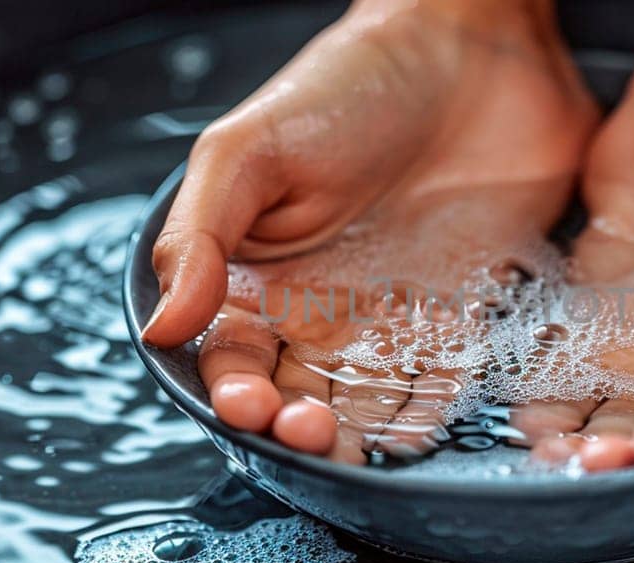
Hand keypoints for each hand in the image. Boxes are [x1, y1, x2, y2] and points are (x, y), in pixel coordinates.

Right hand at [141, 0, 597, 462]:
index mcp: (261, 273)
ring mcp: (398, 312)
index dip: (237, 395)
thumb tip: (163, 327)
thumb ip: (200, 237)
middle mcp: (325, 304)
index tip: (250, 408)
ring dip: (361, 437)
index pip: (235, 359)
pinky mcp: (468, 309)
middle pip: (301, 395)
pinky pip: (447, 380)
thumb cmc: (347, 83)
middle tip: (312, 432)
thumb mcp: (250, 150)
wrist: (470, 46)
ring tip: (361, 446)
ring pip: (371, 402)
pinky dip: (434, 415)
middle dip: (300, 429)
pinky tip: (421, 434)